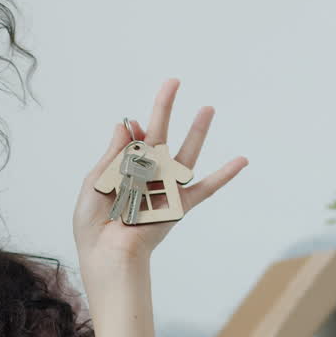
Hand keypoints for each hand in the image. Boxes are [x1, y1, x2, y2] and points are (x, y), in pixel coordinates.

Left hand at [73, 79, 248, 268]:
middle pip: (159, 136)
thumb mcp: (96, 183)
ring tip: (208, 108)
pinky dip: (224, 176)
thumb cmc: (94, 226)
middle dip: (165, 109)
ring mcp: (164, 189)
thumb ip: (113, 154)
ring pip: (184, 154)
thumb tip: (125, 123)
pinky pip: (205, 189)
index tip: (132, 127)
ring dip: (197, 131)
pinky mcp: (178, 206)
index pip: (134, 140)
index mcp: (124, 171)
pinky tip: (241, 160)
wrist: (106, 255)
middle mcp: (146, 177)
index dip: (133, 130)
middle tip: (173, 81)